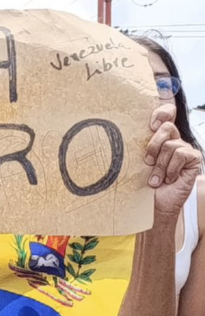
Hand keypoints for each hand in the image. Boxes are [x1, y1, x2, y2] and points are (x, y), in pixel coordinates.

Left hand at [145, 103, 202, 219]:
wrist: (156, 203)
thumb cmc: (146, 183)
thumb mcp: (138, 162)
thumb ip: (139, 147)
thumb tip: (122, 132)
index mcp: (159, 138)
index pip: (165, 114)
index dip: (161, 112)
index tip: (152, 124)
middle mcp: (174, 140)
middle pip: (166, 127)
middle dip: (153, 145)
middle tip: (147, 162)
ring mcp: (185, 148)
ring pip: (170, 145)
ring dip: (160, 165)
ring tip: (156, 178)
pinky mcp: (194, 158)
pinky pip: (181, 155)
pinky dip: (171, 169)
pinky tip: (169, 179)